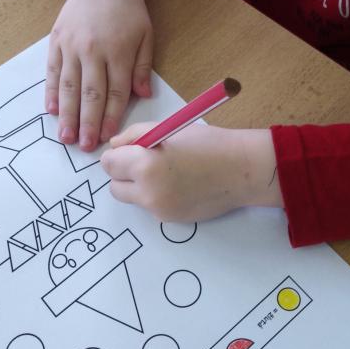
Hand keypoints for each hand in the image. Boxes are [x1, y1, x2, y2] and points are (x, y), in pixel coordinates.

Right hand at [46, 0, 153, 150]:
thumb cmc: (127, 10)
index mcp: (118, 51)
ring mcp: (72, 46)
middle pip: (90, 94)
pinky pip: (52, 72)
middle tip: (84, 147)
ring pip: (69, 87)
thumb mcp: (146, 35)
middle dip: (87, 123)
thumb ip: (142, 67)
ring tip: (65, 137)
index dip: (111, 116)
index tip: (107, 137)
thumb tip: (143, 95)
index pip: (115, 91)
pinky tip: (51, 111)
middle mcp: (93, 50)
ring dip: (67, 115)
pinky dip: (51, 92)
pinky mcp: (56, 41)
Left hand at [100, 123, 282, 221]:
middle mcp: (148, 193)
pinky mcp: (171, 220)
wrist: (241, 170)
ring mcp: (159, 210)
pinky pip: (151, 207)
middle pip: (114, 187)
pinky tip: (179, 184)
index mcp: (144, 166)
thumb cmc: (207, 143)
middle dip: (124, 173)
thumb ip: (134, 136)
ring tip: (166, 172)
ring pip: (133, 199)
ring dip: (139, 186)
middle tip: (146, 160)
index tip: (131, 149)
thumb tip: (114, 147)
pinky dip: (156, 196)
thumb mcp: (168, 128)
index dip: (118, 154)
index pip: (108, 164)